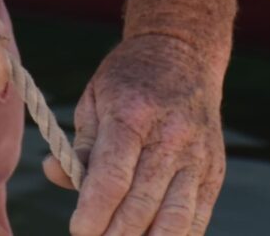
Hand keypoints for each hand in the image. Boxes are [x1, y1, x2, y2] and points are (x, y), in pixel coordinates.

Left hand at [46, 31, 226, 235]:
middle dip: (114, 234)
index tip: (79, 230)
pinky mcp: (214, 172)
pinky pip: (196, 219)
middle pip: (142, 203)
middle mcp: (172, 137)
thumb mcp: (95, 98)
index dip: (94, 210)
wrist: (184, 52)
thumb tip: (55, 175)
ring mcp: (198, 157)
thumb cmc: (130, 79)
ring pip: (174, 219)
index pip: (113, 175)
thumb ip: (79, 144)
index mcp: (134, 113)